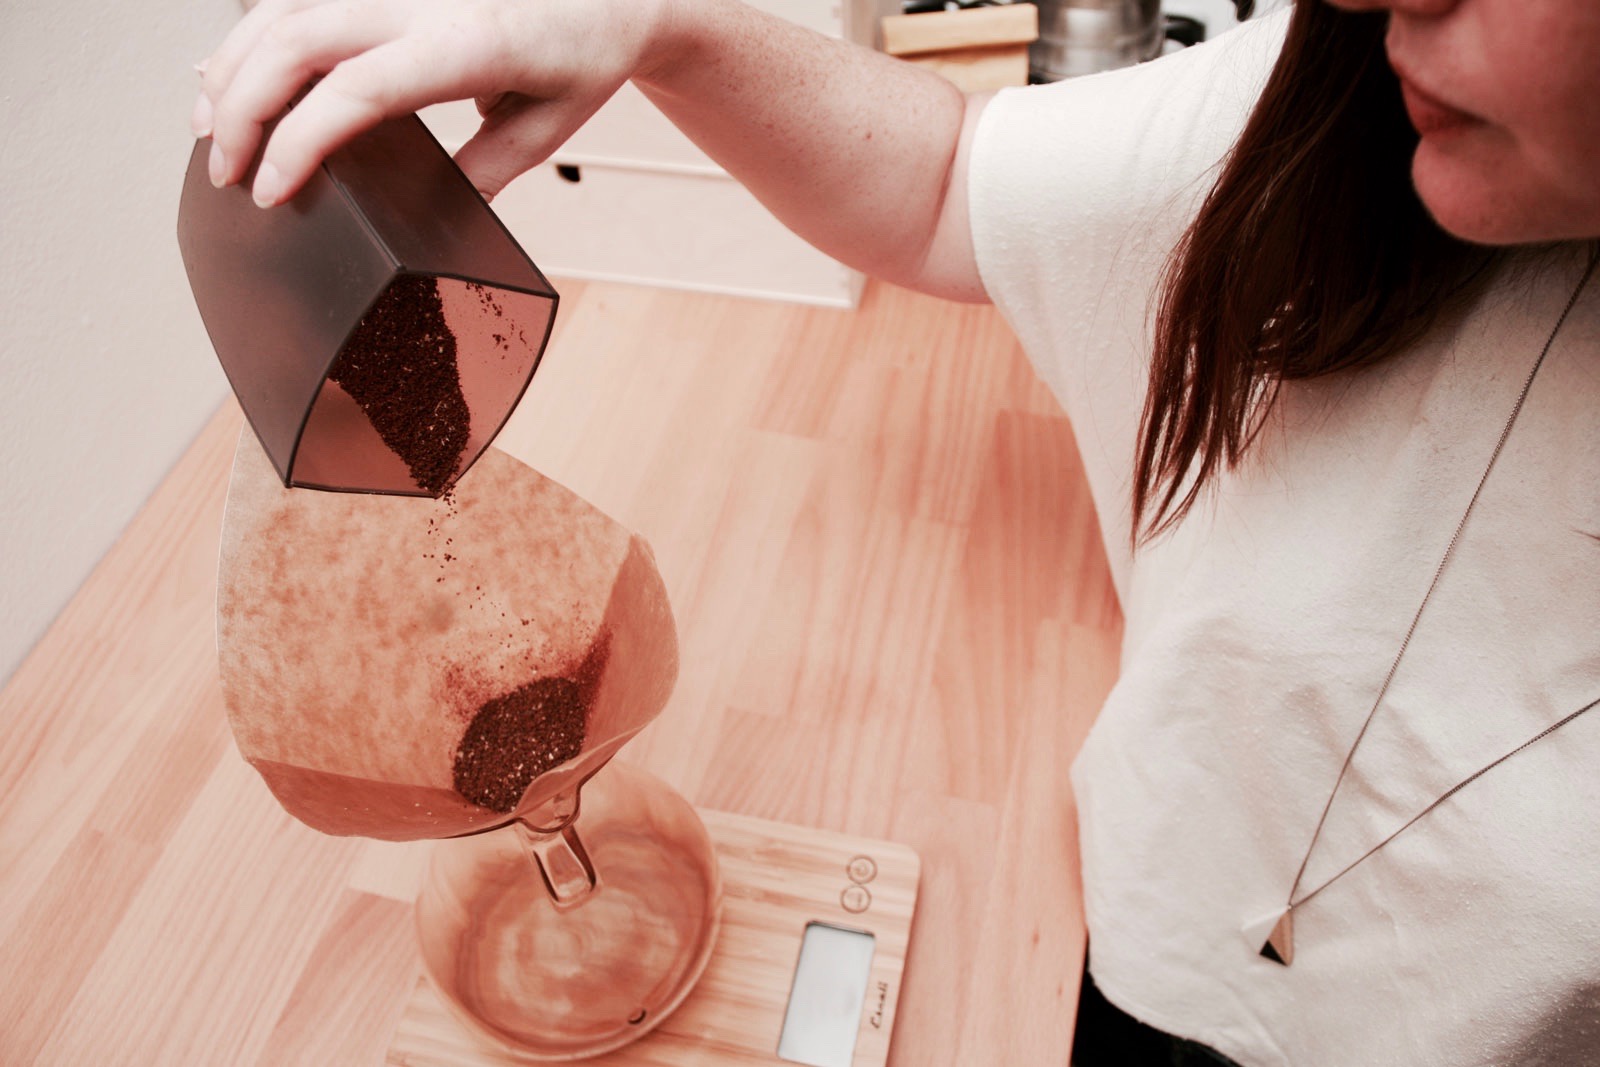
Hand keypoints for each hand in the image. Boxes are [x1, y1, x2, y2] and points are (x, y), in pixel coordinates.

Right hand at [192, 0, 671, 205]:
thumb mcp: (548, 128)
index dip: (298, 142)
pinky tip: (229, 70)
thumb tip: (427, 217)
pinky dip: (255, 34)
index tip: (269, 192)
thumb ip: (484, 171)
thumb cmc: (583, 52)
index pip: (358, 90)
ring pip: (283, 9)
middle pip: (297, 40)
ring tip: (209, 131)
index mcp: (469, 43)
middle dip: (243, 109)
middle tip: (225, 175)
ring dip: (233, 67)